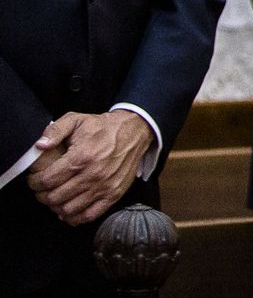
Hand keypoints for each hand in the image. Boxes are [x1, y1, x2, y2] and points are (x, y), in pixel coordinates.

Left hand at [27, 111, 152, 225]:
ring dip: (56, 207)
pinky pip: (89, 215)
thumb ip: (55, 131)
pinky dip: (74, 217)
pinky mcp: (114, 194)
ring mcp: (104, 187)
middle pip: (55, 197)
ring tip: (54, 198)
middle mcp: (93, 175)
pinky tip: (68, 210)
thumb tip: (39, 146)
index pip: (47, 180)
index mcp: (81, 157)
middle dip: (42, 195)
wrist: (134, 132)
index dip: (34, 182)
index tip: (34, 180)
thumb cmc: (102, 127)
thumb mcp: (76, 119)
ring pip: (69, 209)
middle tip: (41, 190)